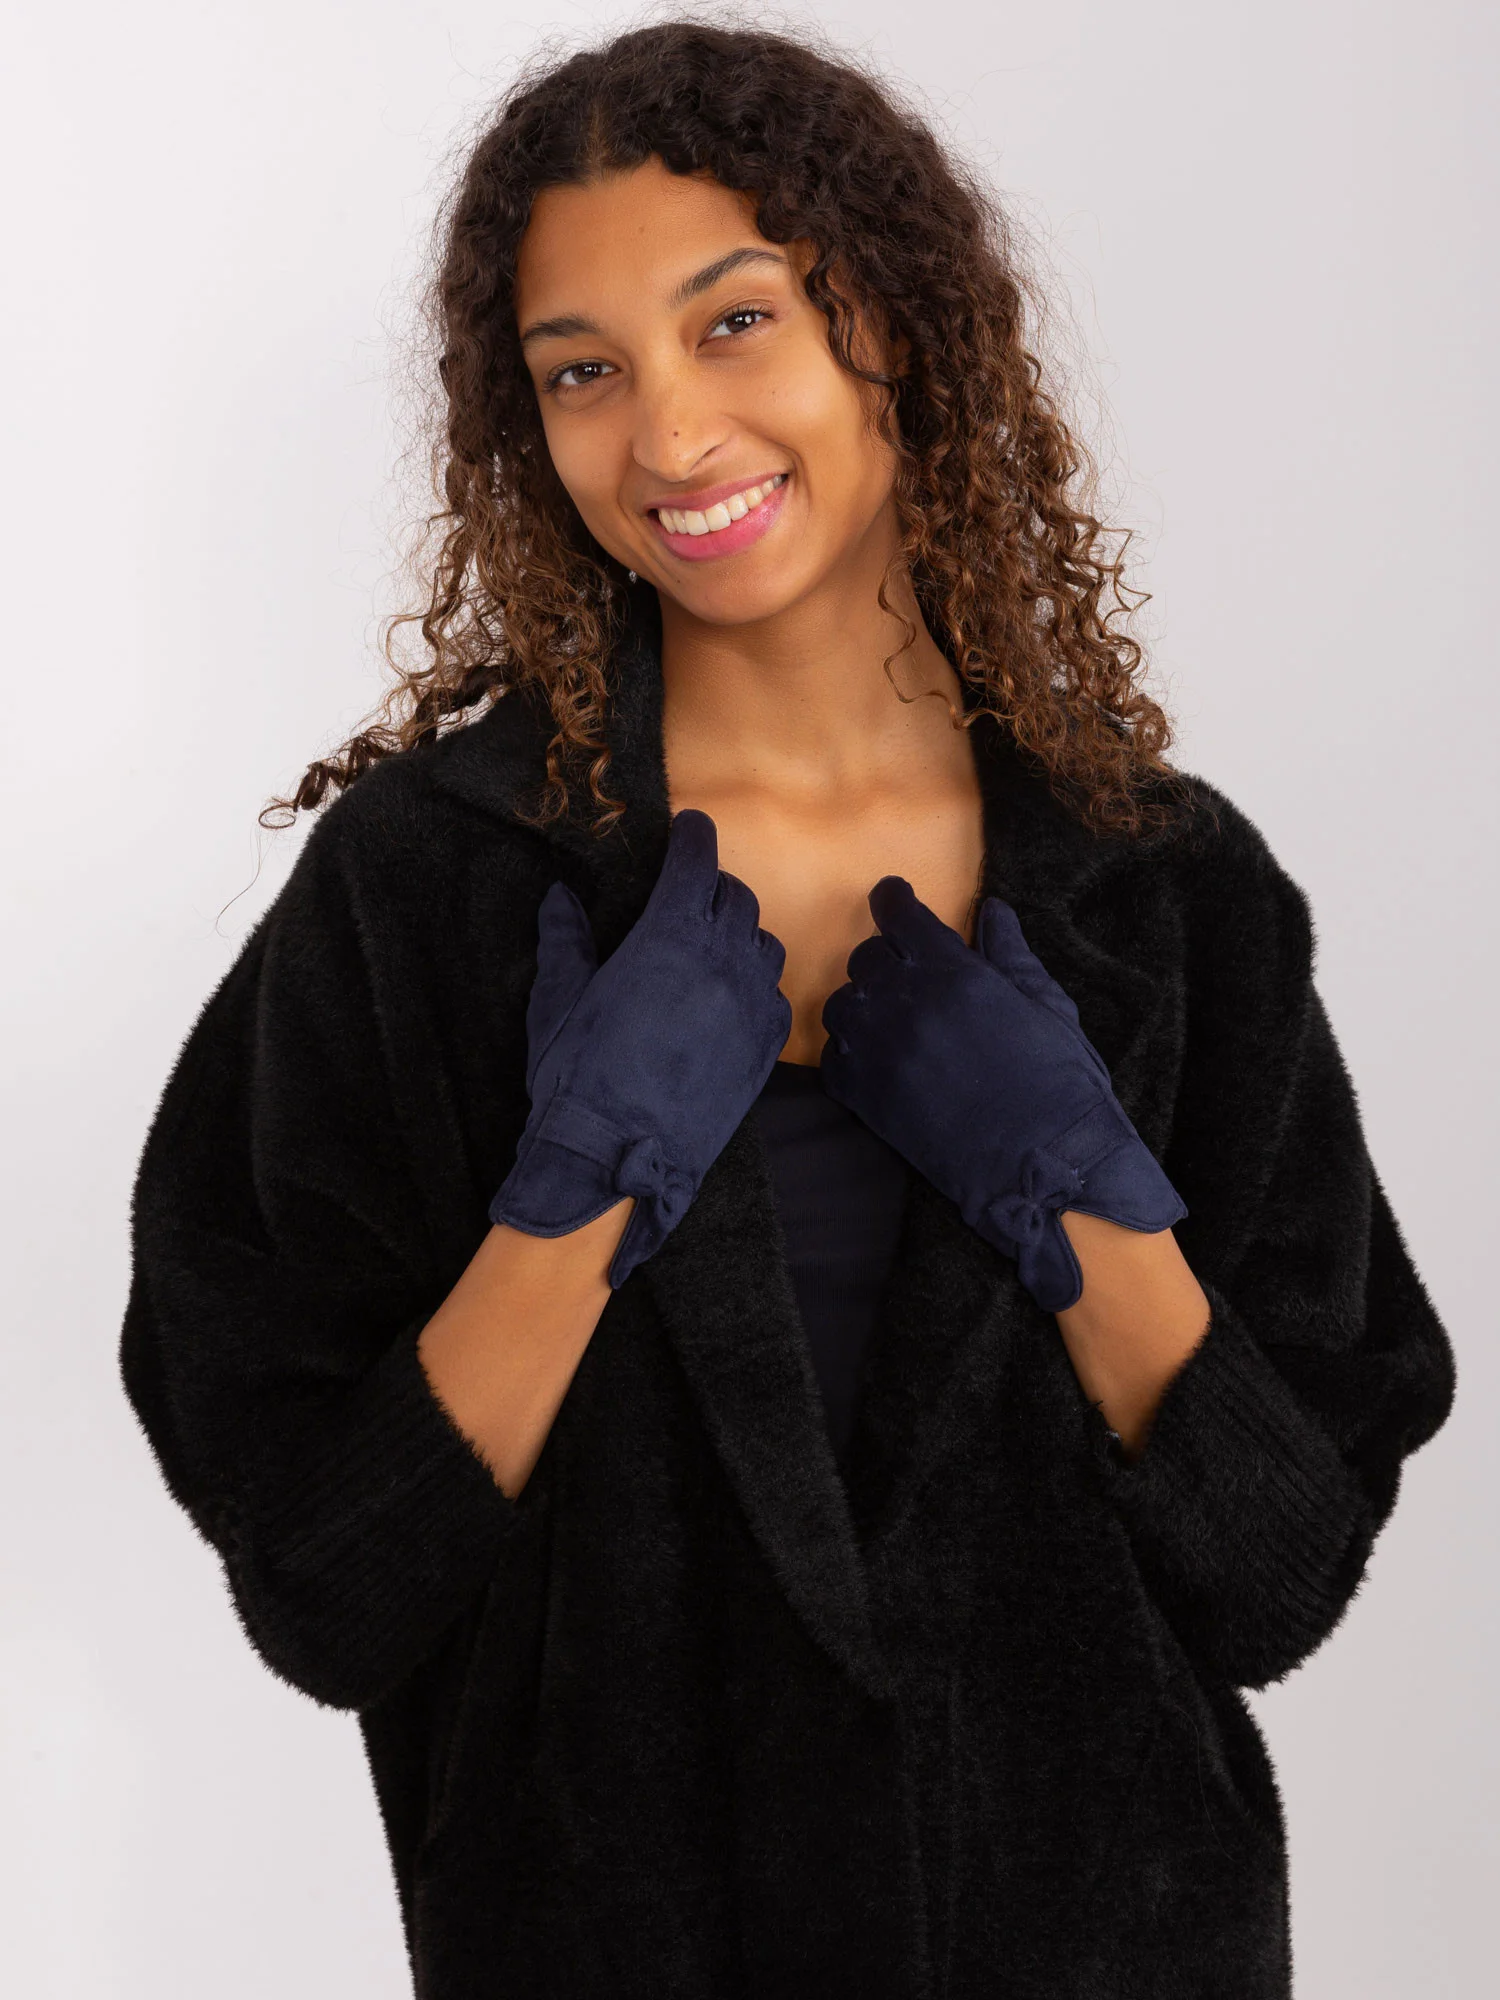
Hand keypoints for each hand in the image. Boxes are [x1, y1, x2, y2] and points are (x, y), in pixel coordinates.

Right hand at [491, 809, 791, 1288]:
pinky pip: (775, 995)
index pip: (696, 863)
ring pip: (763, 942)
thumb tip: (557, 896)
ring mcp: (752, 1004)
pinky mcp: (766, 1046)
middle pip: (735, 898)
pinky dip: (756, 985)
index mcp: (668, 937)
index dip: (694, 839)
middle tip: (688, 897)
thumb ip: (565, 942)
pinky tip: (729, 998)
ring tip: (710, 947)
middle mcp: (721, 960)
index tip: (690, 829)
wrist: (617, 1158)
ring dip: (739, 934)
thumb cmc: (578, 1078)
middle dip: (712, 888)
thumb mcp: (557, 1003)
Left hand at [819, 878, 1185, 1311]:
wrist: (1047, 1167)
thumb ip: (1010, 954)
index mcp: (953, 972)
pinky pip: (835, 1057)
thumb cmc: (1061, 1083)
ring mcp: (879, 1052)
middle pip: (866, 958)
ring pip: (842, 1005)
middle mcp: (905, 1004)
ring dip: (864, 1004)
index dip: (894, 901)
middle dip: (886, 958)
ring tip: (894, 1019)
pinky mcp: (865, 1099)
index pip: (898, 915)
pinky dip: (851, 1051)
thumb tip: (992, 909)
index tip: (894, 899)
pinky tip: (880, 1058)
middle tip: (909, 973)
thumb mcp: (1047, 1007)